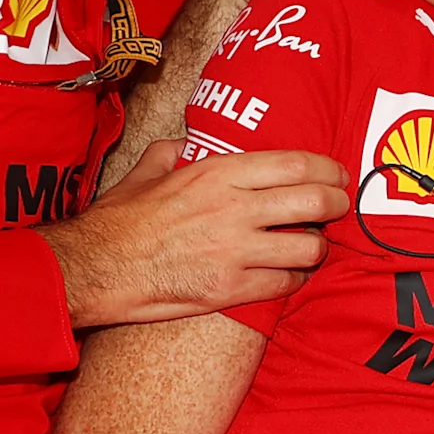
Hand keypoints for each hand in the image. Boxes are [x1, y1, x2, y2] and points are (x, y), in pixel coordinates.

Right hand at [43, 141, 347, 327]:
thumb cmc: (116, 222)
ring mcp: (235, 251)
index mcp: (218, 174)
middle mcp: (235, 208)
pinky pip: (286, 283)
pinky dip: (295, 279)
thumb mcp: (144, 174)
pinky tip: (291, 274)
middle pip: (316, 203)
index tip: (338, 174)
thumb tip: (182, 144)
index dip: (328, 169)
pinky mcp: (230, 288)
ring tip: (313, 245)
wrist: (94, 268)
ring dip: (318, 247)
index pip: (296, 164)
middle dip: (337, 205)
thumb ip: (169, 154)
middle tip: (339, 208)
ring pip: (309, 247)